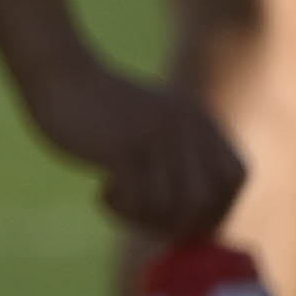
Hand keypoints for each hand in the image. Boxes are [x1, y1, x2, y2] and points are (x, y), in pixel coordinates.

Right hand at [20, 50, 245, 241]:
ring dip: (142, 218)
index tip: (182, 218)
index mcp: (199, 120)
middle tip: (142, 216)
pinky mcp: (125, 146)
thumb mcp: (153, 121)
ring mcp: (157, 136)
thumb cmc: (98, 106)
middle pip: (205, 202)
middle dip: (176, 224)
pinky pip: (138, 200)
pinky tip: (102, 191)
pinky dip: (120, 208)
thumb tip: (196, 219)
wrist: (59, 71)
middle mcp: (186, 127)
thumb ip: (180, 154)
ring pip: (171, 207)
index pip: (235, 178)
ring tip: (118, 201)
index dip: (217, 207)